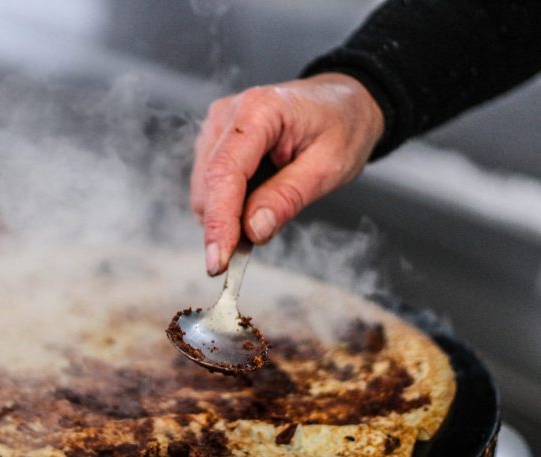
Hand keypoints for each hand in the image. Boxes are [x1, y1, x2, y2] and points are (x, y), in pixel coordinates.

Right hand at [190, 72, 383, 274]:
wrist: (344, 102)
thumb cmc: (343, 126)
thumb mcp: (330, 166)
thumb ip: (288, 197)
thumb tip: (253, 231)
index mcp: (259, 111)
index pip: (225, 173)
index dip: (219, 222)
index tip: (218, 262)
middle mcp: (228, 114)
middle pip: (208, 185)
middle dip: (224, 225)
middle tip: (252, 247)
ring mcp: (217, 126)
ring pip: (204, 190)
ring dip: (227, 215)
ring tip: (267, 211)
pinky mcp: (214, 141)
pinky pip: (209, 186)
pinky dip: (228, 206)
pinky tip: (256, 202)